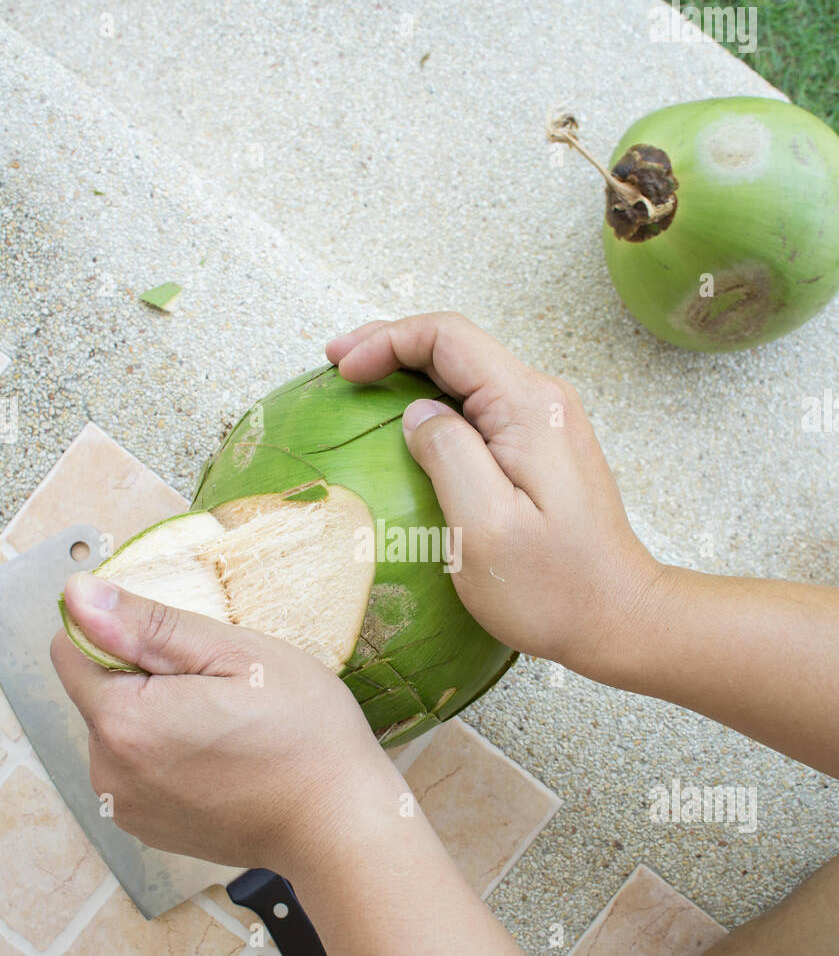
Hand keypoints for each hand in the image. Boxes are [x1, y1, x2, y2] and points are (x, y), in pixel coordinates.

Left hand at [51, 572, 390, 877]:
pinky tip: (222, 757)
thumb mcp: (237, 654)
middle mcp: (108, 771)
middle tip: (221, 688)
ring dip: (159, 716)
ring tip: (226, 725)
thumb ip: (149, 624)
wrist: (339, 824)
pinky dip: (168, 754)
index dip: (123, 633)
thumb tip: (78, 595)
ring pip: (120, 729)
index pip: (71, 648)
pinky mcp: (147, 827)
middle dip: (147, 678)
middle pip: (98, 692)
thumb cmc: (304, 735)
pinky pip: (138, 767)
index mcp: (124, 722)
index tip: (183, 648)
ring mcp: (127, 807)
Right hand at [326, 312, 661, 682]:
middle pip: (457, 348)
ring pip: (467, 376)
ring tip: (360, 387)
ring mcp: (546, 424)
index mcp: (528, 407)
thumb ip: (447, 455)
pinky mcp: (543, 450)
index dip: (387, 340)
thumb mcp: (485, 527)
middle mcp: (542, 401)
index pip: (448, 337)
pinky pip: (480, 408)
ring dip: (410, 374)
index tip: (342, 369)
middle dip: (391, 347)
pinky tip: (404, 428)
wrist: (618, 618)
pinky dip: (435, 406)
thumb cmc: (552, 588)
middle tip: (337, 366)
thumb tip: (417, 414)